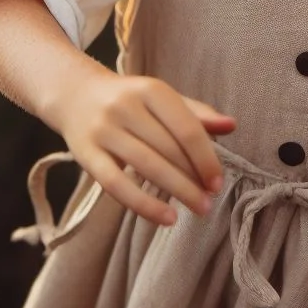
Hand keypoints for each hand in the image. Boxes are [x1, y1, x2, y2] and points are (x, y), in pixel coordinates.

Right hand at [47, 64, 236, 225]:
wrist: (75, 94)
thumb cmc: (130, 100)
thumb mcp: (162, 99)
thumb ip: (196, 114)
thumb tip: (232, 125)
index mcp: (150, 89)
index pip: (186, 127)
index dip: (205, 157)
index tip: (218, 182)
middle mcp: (125, 106)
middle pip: (168, 148)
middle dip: (193, 178)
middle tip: (210, 200)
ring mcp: (104, 130)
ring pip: (146, 165)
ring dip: (176, 191)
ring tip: (198, 208)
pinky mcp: (85, 154)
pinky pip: (116, 184)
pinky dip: (143, 204)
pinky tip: (166, 218)